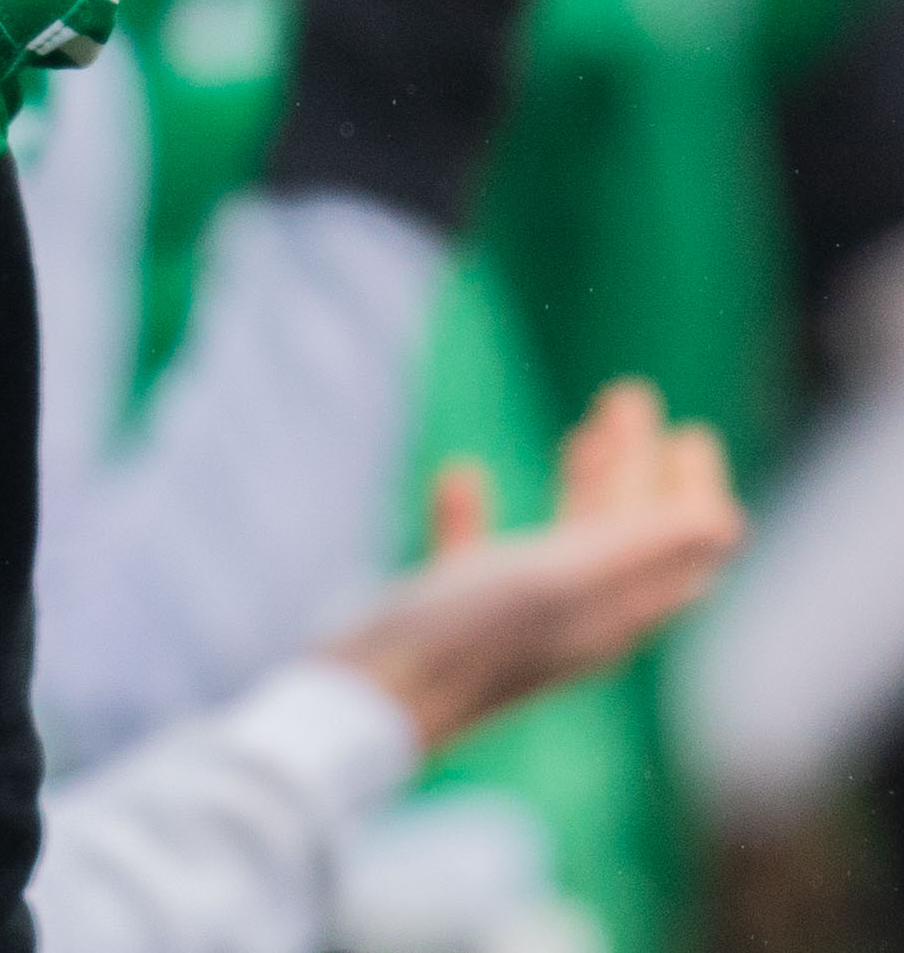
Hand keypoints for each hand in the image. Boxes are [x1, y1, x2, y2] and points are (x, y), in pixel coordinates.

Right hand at [323, 378, 741, 751]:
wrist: (368, 697)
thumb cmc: (463, 634)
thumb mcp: (559, 578)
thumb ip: (640, 547)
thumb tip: (727, 522)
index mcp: (615, 613)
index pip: (683, 551)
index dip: (694, 490)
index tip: (688, 432)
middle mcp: (578, 616)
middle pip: (632, 537)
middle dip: (640, 467)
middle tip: (631, 399)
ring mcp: (517, 615)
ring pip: (570, 541)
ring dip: (585, 481)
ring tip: (585, 426)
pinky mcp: (455, 610)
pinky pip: (481, 551)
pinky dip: (481, 510)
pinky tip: (463, 474)